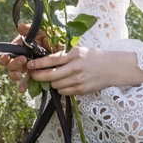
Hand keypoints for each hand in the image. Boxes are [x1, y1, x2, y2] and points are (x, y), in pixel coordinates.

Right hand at [0, 29, 48, 88]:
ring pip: (15, 74)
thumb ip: (32, 29)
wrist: (66, 50)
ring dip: (14, 75)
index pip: (7, 52)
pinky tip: (22, 89)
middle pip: (9, 64)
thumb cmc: (53, 38)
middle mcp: (21, 57)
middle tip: (22, 61)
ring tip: (19, 76)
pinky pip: (26, 81)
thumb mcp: (43, 30)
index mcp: (21, 46)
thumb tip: (20, 27)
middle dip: (13, 64)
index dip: (4, 56)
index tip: (7, 56)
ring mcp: (27, 67)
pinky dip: (23, 85)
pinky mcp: (34, 75)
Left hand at [26, 45, 142, 93]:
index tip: (30, 65)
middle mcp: (75, 67)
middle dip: (39, 76)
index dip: (38, 64)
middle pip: (50, 75)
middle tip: (33, 75)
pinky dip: (61, 89)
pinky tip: (64, 84)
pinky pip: (64, 92)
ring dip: (51, 83)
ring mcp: (78, 80)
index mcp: (74, 55)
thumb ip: (65, 54)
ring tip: (53, 79)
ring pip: (56, 85)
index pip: (51, 60)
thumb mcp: (79, 50)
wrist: (113, 67)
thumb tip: (46, 59)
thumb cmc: (94, 57)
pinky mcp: (81, 90)